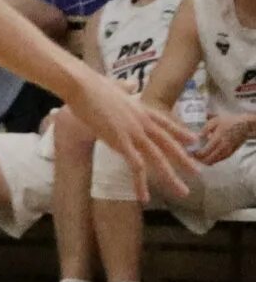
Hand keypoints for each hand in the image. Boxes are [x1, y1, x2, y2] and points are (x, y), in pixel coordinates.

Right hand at [69, 84, 198, 201]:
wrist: (83, 87)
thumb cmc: (92, 85)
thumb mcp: (114, 85)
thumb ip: (123, 88)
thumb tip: (127, 85)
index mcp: (142, 110)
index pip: (166, 123)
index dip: (181, 133)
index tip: (193, 140)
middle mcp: (143, 122)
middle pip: (169, 145)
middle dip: (185, 160)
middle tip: (198, 173)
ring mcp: (134, 133)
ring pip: (159, 159)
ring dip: (171, 177)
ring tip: (182, 192)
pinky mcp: (121, 142)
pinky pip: (136, 167)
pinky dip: (141, 183)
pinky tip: (144, 196)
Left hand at [196, 115, 250, 164]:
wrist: (244, 125)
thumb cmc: (228, 122)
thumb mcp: (214, 121)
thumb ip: (204, 129)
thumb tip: (195, 137)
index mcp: (217, 138)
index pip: (205, 151)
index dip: (195, 154)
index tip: (189, 152)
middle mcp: (223, 147)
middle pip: (208, 159)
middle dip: (198, 159)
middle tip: (191, 155)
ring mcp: (227, 151)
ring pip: (213, 161)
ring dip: (204, 161)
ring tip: (197, 157)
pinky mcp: (230, 153)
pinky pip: (219, 160)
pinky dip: (211, 161)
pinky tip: (206, 158)